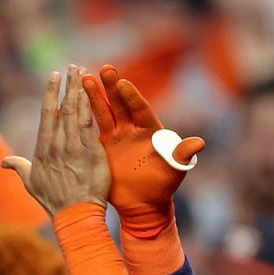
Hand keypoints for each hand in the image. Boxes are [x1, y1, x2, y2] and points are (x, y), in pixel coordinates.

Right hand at [3, 66, 109, 216]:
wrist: (75, 214)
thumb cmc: (52, 200)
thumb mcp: (31, 183)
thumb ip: (18, 167)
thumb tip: (3, 162)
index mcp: (43, 148)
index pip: (47, 113)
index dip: (50, 92)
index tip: (54, 76)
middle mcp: (58, 144)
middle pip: (64, 107)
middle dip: (68, 84)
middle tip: (73, 66)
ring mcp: (76, 148)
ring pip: (78, 112)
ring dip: (81, 91)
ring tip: (85, 73)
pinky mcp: (93, 153)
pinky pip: (92, 126)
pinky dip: (93, 108)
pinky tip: (96, 94)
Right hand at [81, 65, 204, 220]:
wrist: (143, 205)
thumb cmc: (162, 187)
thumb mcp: (174, 170)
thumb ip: (182, 154)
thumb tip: (199, 143)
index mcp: (151, 131)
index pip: (141, 110)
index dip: (132, 98)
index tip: (123, 84)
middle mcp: (133, 129)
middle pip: (122, 104)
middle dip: (113, 87)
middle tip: (105, 69)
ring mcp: (117, 136)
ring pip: (105, 112)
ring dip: (95, 96)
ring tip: (85, 78)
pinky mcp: (104, 146)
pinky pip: (93, 128)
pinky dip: (85, 115)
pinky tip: (75, 101)